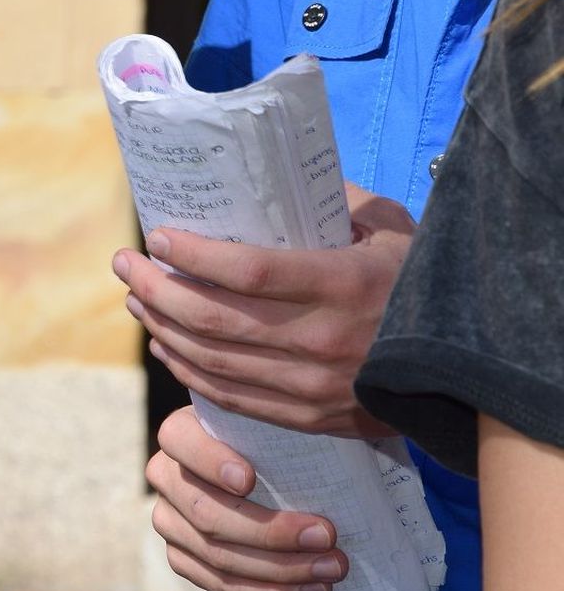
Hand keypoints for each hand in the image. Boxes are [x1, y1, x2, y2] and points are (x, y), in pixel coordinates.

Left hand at [115, 184, 412, 436]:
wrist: (466, 365)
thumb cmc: (419, 282)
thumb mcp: (391, 228)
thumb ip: (335, 199)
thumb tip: (274, 173)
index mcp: (343, 285)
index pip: (248, 272)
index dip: (194, 256)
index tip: (158, 235)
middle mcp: (322, 341)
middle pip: (215, 319)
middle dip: (156, 288)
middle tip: (125, 262)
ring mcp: (312, 387)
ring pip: (213, 360)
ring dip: (162, 327)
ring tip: (134, 297)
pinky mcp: (309, 418)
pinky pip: (231, 397)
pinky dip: (188, 370)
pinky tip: (165, 344)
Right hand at [149, 406, 347, 590]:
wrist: (264, 479)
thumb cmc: (274, 445)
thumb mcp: (271, 425)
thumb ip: (284, 425)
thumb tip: (340, 418)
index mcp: (180, 433)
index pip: (180, 440)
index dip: (210, 461)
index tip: (249, 479)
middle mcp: (165, 477)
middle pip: (206, 513)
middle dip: (269, 531)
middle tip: (326, 535)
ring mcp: (169, 522)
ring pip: (217, 556)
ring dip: (281, 569)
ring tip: (332, 568)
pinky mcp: (182, 558)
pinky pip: (222, 586)